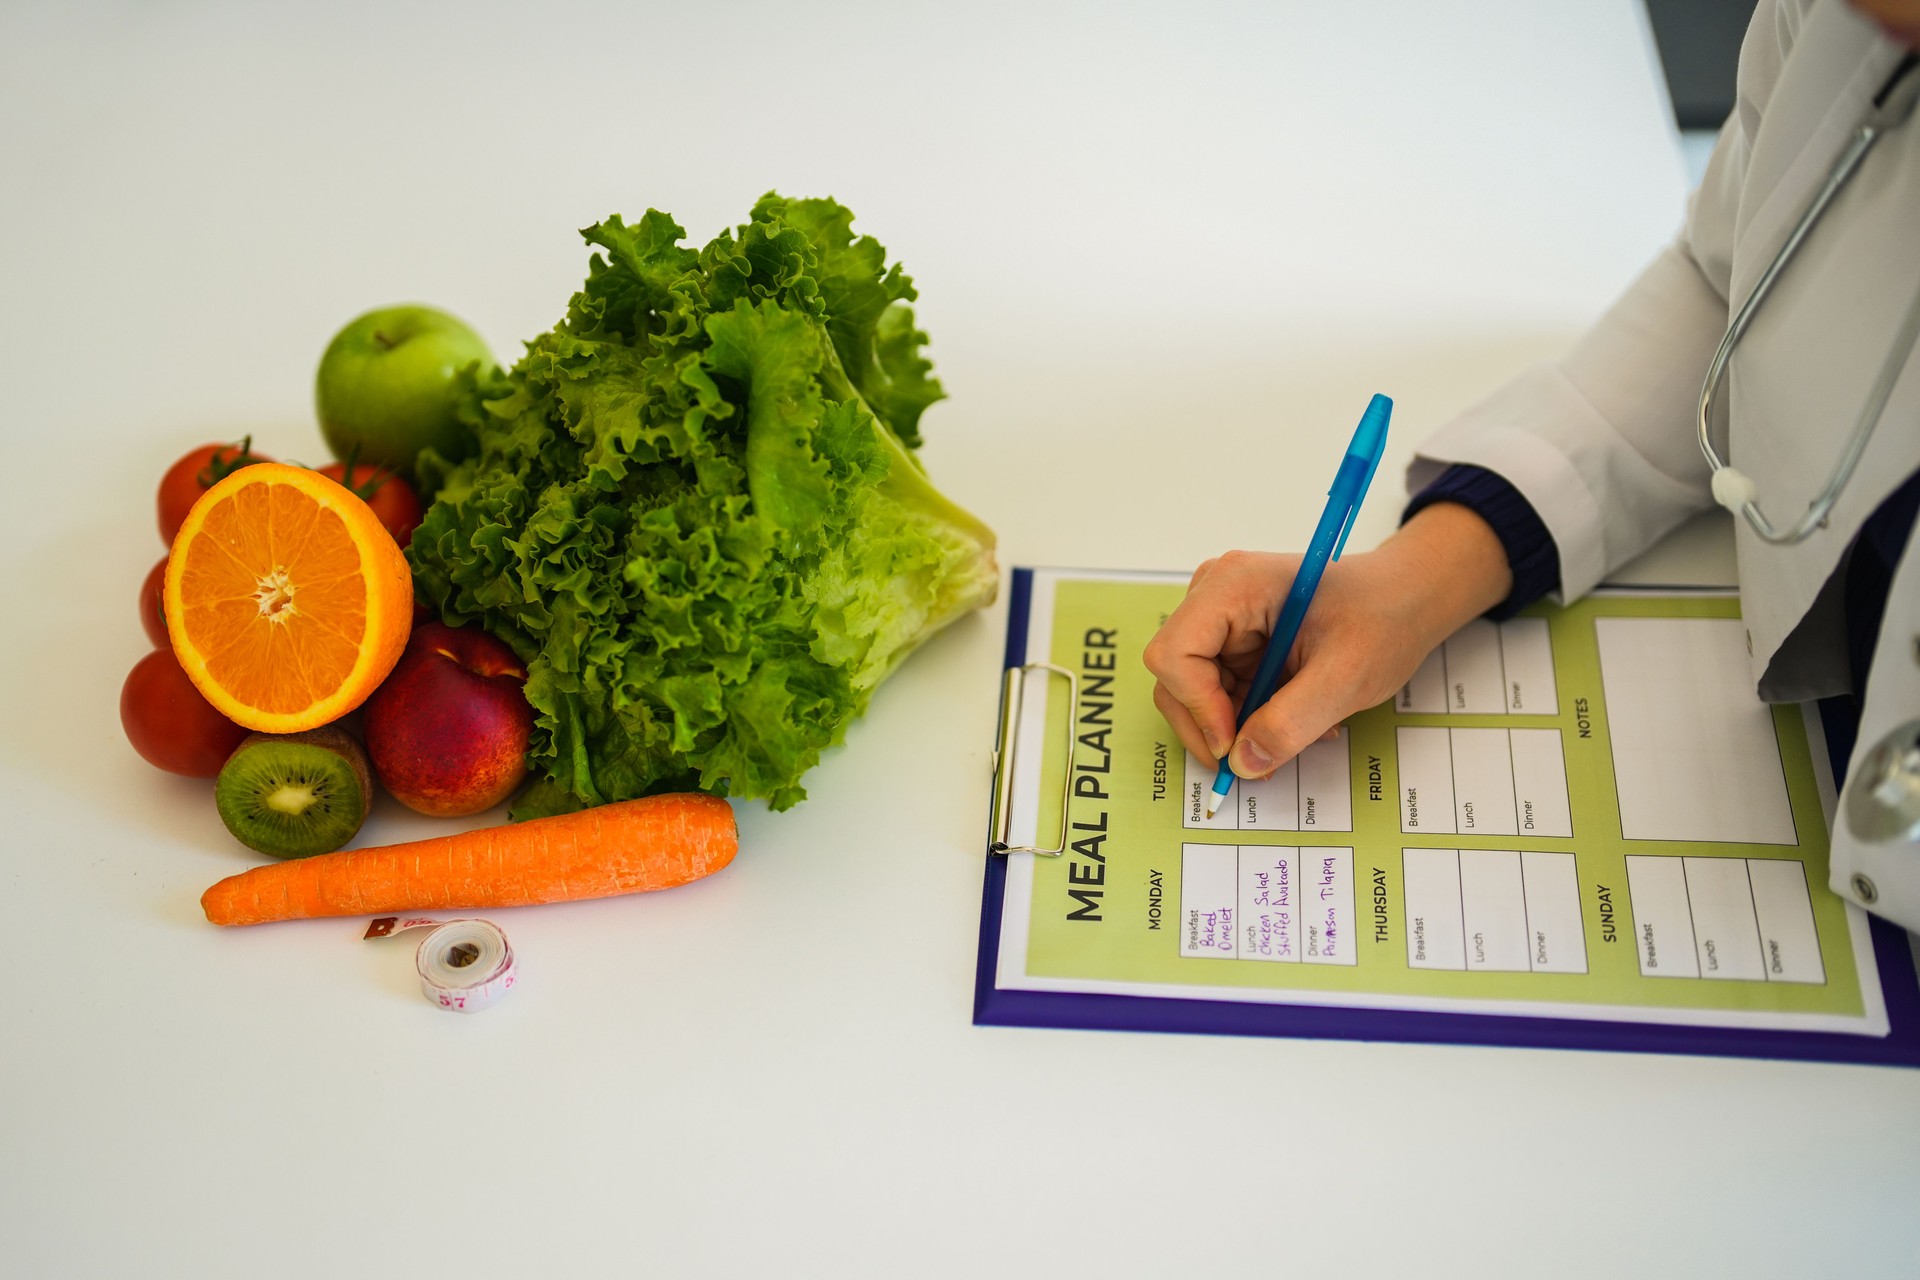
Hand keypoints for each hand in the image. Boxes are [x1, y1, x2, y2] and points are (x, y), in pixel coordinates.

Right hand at [1142, 503, 1514, 778]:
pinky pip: (1219, 693)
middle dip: (1213, 726)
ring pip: (1194, 693)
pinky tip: (1292, 719)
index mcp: (1233, 585)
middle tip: (1257, 761)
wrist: (1408, 599)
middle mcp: (1215, 596)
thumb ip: (1291, 720)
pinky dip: (1248, 718)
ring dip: (1235, 727)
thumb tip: (1242, 762)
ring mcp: (1221, 620)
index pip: (1175, 655)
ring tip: (1292, 735)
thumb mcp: (1345, 676)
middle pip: (1176, 678)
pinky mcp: (1233, 642)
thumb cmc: (1383, 618)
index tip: (1235, 747)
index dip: (1198, 708)